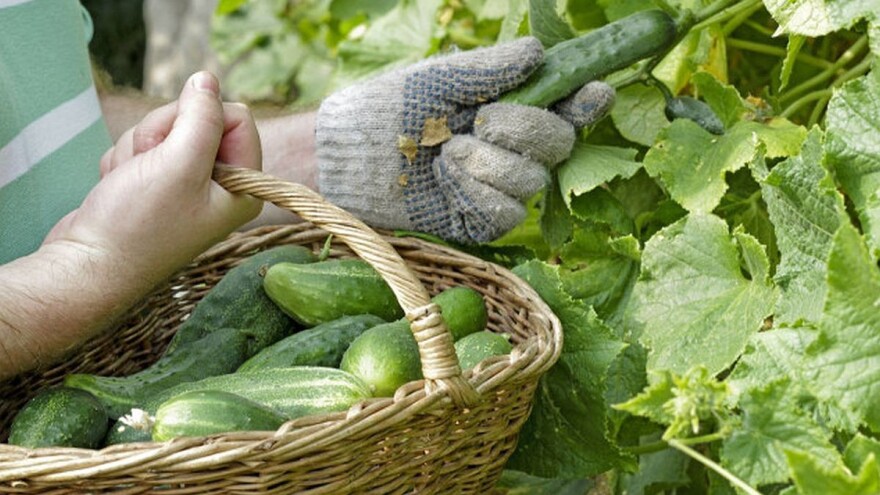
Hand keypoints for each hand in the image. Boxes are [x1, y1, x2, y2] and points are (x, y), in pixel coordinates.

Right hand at [45, 71, 261, 281]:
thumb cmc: (138, 225)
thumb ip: (202, 117)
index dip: (200, 118)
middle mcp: (221, 187)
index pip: (237, 116)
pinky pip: (142, 148)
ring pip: (164, 130)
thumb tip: (208, 79)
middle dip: (163, 133)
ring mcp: (186, 187)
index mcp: (244, 187)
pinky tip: (118, 188)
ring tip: (132, 182)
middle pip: (198, 118)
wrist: (87, 267)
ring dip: (139, 148)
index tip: (177, 146)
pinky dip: (123, 162)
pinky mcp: (154, 186)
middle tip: (150, 166)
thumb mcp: (179, 163)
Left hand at [315, 37, 614, 243]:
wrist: (350, 154)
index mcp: (511, 107)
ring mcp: (499, 189)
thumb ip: (489, 69)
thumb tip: (539, 52)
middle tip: (480, 121)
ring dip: (487, 163)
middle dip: (524, 129)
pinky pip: (506, 214)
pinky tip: (444, 180)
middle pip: (561, 143)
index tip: (595, 93)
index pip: (568, 106)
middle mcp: (514, 149)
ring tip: (446, 153)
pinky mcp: (481, 222)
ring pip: (532, 181)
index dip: (588, 102)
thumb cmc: (391, 107)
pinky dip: (475, 193)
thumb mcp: (440, 79)